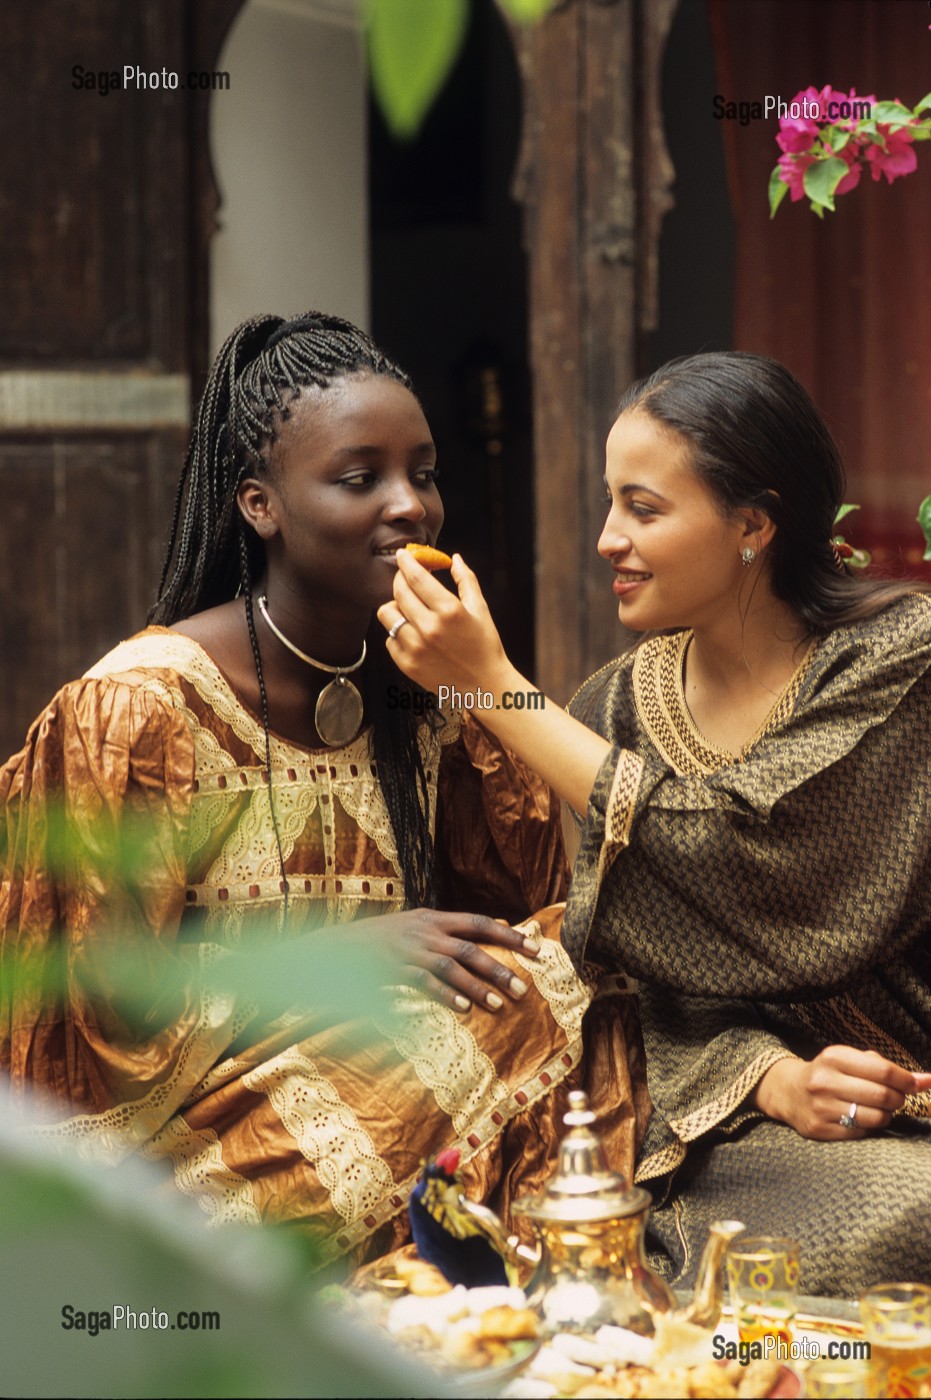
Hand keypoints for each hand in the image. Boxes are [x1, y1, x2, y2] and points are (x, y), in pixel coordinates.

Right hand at [345, 908, 540, 1013]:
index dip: (509, 935)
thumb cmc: (382, 938)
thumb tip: (492, 932)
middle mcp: (425, 931)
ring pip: (451, 966)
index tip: (536, 949)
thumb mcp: (417, 925)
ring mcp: (409, 951)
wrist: (338, 947)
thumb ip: (451, 930)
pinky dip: (445, 994)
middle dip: (499, 967)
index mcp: (434, 918)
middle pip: (470, 947)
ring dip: (477, 986)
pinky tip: (463, 1008)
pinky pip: (424, 982)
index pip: (479, 923)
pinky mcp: (394, 970)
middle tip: (523, 988)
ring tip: (499, 1004)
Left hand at [377, 551, 510, 696]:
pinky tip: (413, 633)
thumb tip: (454, 558)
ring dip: (396, 606)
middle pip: (399, 592)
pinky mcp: (406, 664)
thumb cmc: (484, 646)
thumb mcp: (480, 609)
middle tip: (406, 578)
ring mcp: (415, 648)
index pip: (417, 577)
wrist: (483, 686)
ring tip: (409, 609)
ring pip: (386, 614)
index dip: (407, 562)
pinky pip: (390, 638)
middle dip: (400, 579)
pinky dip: (398, 632)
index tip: (402, 554)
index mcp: (449, 611)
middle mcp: (429, 628)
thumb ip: (466, 580)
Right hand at [753, 1046, 930, 1139]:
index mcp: (834, 1057)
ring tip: (879, 1108)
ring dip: (887, 1115)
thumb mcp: (848, 1060)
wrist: (789, 1092)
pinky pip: (862, 1132)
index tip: (917, 1084)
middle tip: (896, 1097)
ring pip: (876, 1117)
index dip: (907, 1080)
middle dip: (898, 1098)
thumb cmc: (828, 1074)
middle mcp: (825, 1081)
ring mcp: (821, 1107)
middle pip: (883, 1095)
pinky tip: (862, 1118)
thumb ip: (885, 1068)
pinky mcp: (820, 1129)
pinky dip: (870, 1126)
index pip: (883, 1071)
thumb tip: (925, 1080)